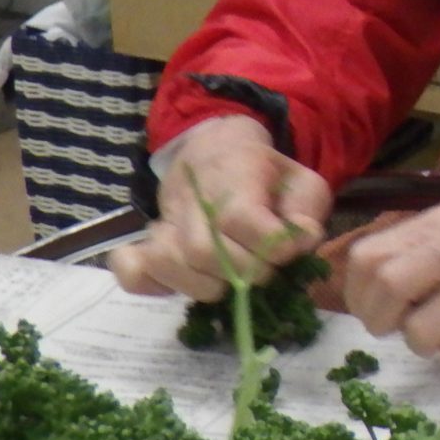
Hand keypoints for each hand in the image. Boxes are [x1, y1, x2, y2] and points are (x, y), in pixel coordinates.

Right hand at [110, 116, 332, 303]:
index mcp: (233, 173)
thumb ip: (307, 210)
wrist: (215, 154)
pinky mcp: (144, 244)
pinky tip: (180, 285)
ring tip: (230, 279)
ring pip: (168, 263)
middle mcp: (190, 199)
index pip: (237, 216)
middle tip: (264, 270)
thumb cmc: (266, 176)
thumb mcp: (301, 182)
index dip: (266, 244)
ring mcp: (162, 222)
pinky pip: (131, 271)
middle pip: (202, 250)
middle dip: (243, 272)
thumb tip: (300, 241)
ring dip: (206, 284)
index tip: (287, 253)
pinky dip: (152, 285)